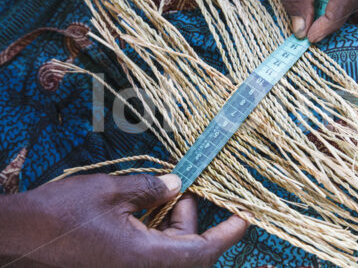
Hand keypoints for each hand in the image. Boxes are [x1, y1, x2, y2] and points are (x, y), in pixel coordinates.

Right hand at [0, 174, 247, 266]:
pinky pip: (152, 249)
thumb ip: (149, 189)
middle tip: (186, 185)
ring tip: (164, 190)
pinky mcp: (118, 264)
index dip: (228, 233)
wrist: (19, 235)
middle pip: (187, 248)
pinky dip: (157, 227)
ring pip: (170, 248)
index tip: (246, 216)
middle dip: (193, 216)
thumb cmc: (59, 214)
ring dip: (174, 221)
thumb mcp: (109, 191)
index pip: (201, 251)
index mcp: (144, 258)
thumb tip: (176, 184)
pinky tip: (147, 204)